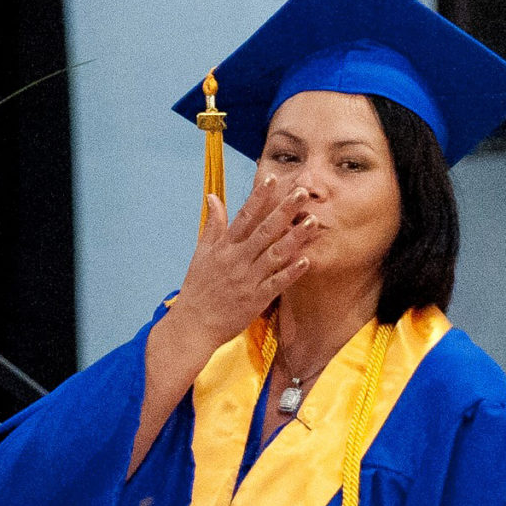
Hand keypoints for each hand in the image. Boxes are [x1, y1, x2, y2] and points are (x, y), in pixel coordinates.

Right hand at [169, 175, 319, 351]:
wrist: (193, 326)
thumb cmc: (197, 289)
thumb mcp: (200, 254)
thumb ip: (212, 225)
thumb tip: (213, 196)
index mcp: (224, 248)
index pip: (243, 217)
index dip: (258, 197)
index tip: (272, 179)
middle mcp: (237, 261)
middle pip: (264, 231)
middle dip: (284, 211)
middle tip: (302, 193)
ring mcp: (247, 280)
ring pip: (275, 254)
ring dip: (295, 238)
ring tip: (313, 221)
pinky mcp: (256, 300)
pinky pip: (277, 283)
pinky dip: (291, 272)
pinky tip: (306, 259)